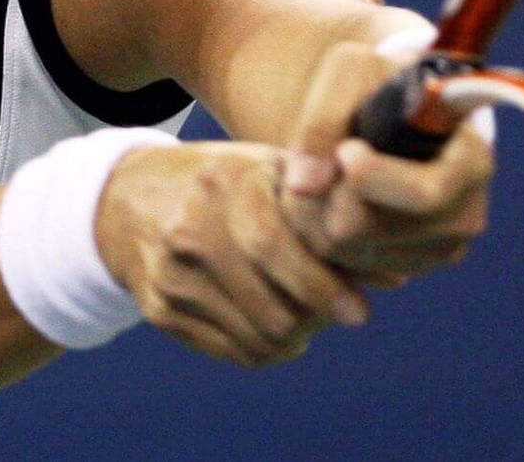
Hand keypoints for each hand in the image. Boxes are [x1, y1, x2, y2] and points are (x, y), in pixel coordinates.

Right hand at [92, 141, 370, 368]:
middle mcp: (188, 230)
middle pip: (271, 308)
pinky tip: (275, 325)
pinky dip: (265, 349)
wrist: (126, 197)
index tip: (359, 311)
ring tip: (309, 315)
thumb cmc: (220, 181)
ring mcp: (169, 274)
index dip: (323, 288)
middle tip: (341, 311)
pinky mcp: (158, 309)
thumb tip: (397, 274)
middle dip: (316, 319)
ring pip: (256, 338)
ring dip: (296, 337)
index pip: (275, 249)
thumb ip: (327, 214)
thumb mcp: (266, 171)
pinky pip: (231, 352)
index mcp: (221, 184)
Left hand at [278, 41, 492, 281]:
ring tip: (320, 171)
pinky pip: (343, 264)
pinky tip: (329, 196)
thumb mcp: (350, 72)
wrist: (398, 110)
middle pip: (364, 227)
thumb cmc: (378, 83)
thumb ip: (322, 117)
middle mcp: (465, 214)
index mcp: (471, 161)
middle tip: (310, 158)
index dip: (371, 178)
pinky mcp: (409, 267)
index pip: (422, 193)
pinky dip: (321, 232)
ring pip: (344, 249)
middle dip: (324, 191)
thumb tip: (305, 185)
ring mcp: (439, 249)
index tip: (345, 151)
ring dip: (313, 211)